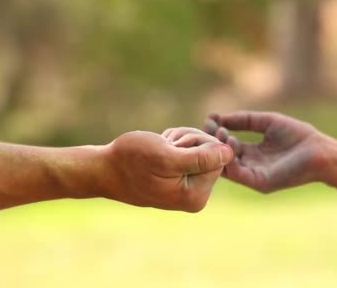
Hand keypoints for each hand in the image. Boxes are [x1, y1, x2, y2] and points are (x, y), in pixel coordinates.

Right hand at [98, 130, 232, 211]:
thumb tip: (230, 153)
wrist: (105, 168)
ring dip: (181, 139)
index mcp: (195, 196)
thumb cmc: (131, 162)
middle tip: (166, 144)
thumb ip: (200, 158)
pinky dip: (177, 143)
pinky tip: (161, 147)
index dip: (197, 143)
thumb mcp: (166, 157)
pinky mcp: (182, 178)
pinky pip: (192, 151)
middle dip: (190, 140)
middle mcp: (196, 196)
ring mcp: (189, 188)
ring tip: (161, 146)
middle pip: (213, 153)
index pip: (218, 158)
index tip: (173, 146)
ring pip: (202, 149)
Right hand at [204, 111, 328, 192]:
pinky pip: (238, 174)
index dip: (217, 131)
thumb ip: (243, 120)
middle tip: (210, 126)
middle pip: (223, 155)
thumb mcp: (267, 122)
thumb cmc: (299, 136)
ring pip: (227, 166)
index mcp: (252, 152)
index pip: (226, 144)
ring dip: (220, 148)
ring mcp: (254, 175)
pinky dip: (230, 159)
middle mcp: (250, 165)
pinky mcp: (260, 182)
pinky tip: (230, 141)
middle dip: (214, 140)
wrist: (321, 151)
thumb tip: (217, 117)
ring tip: (220, 132)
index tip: (210, 118)